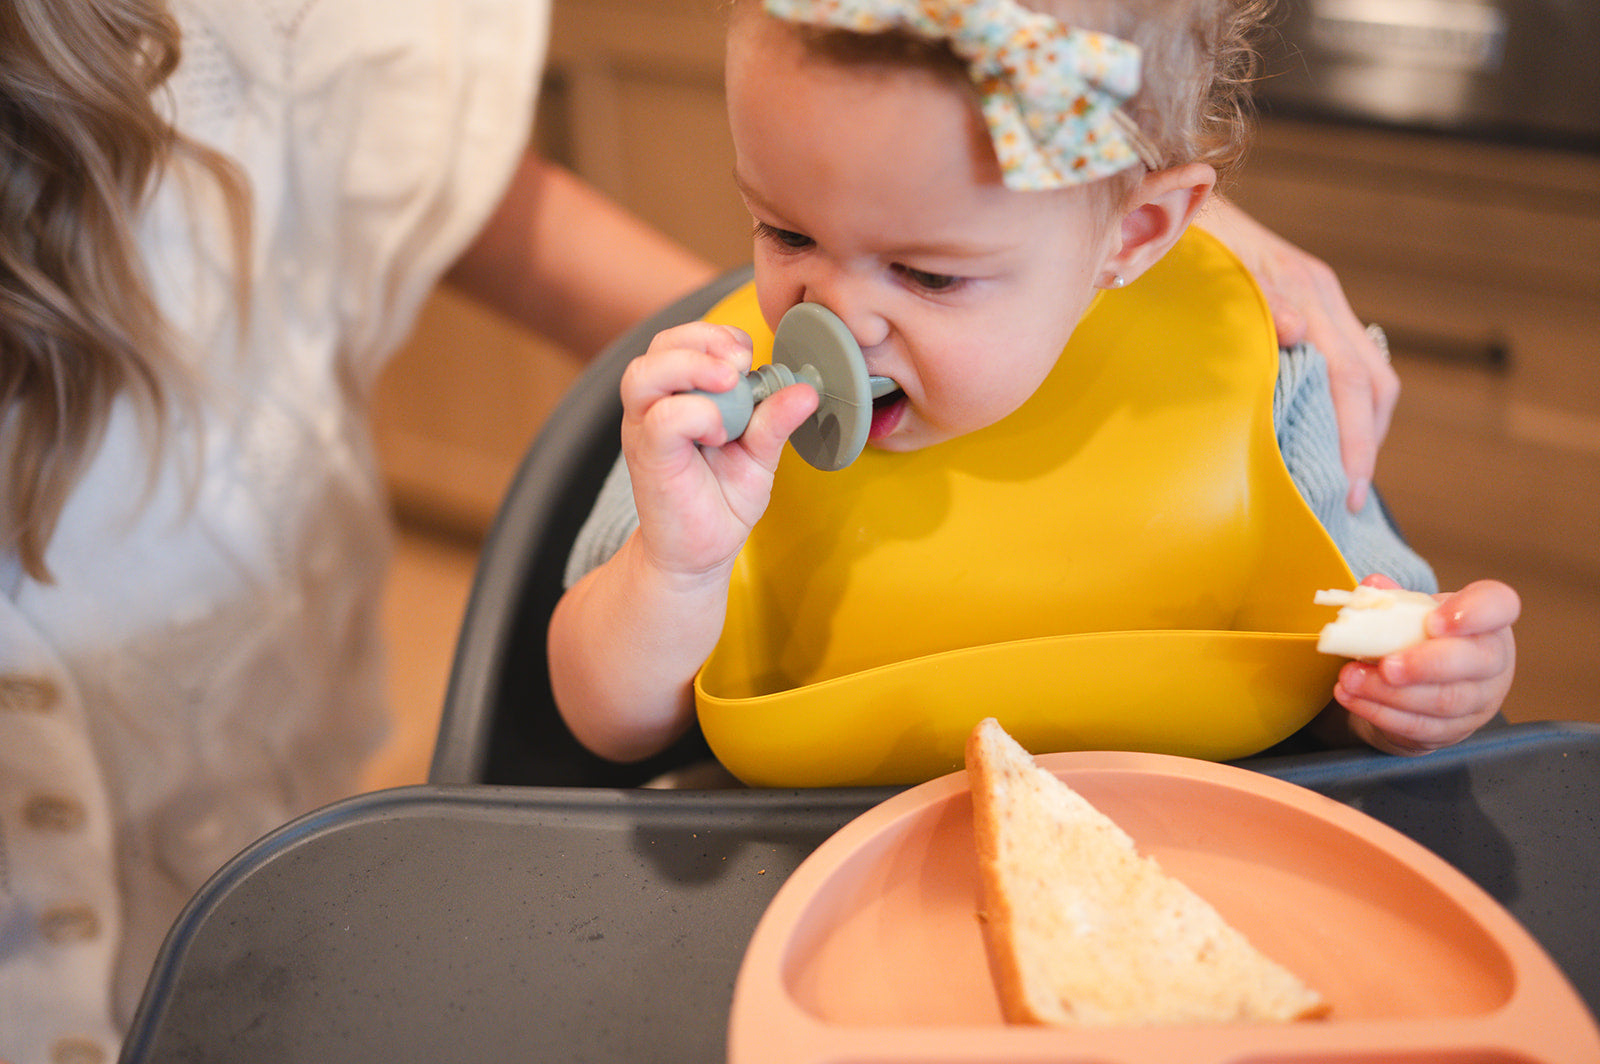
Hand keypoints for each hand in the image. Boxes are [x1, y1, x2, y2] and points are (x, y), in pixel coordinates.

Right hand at [618, 321, 817, 581]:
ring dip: (693, 367)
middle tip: (741, 364)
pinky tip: (719, 432)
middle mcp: (654, 406)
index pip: (683, 339)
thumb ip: (775, 420)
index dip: (717, 335)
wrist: (698, 553)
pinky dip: (696, 414)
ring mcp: (644, 430)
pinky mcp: (648, 457)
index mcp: (678, 395)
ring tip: (729, 385)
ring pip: (644, 373)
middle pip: (660, 344)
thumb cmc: (721, 500)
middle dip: (704, 340)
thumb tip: (806, 390)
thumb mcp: (759, 455)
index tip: (749, 356)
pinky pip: (661, 418)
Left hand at [1198, 198, 1398, 511]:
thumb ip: (1253, 300)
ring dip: (1363, 427)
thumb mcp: (1211, 271)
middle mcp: (1322, 295)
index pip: (1350, 378)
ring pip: (1369, 373)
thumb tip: (1294, 331)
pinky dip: (1347, 404)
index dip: (1355, 437)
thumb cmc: (1184, 242)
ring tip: (1345, 475)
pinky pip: (1346, 362)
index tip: (1349, 485)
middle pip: (1373, 382)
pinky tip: (1327, 436)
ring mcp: (1320, 299)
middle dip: (1366, 443)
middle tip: (1348, 498)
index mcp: (1305, 291)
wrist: (1175, 197)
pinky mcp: (1308, 305)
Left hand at [1331, 575, 1520, 754]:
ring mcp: (1478, 701)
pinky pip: (1420, 726)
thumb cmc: (1422, 639)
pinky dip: (1380, 712)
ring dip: (1390, 693)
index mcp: (1486, 620)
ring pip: (1443, 701)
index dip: (1471, 613)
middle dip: (1424, 665)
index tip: (1434, 621)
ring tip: (1351, 679)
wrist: (1424, 686)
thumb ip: (1393, 598)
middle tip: (1386, 665)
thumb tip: (1372, 586)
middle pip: (1473, 663)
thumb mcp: (1412, 613)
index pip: (1498, 605)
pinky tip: (1353, 698)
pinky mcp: (1452, 731)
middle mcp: (1492, 661)